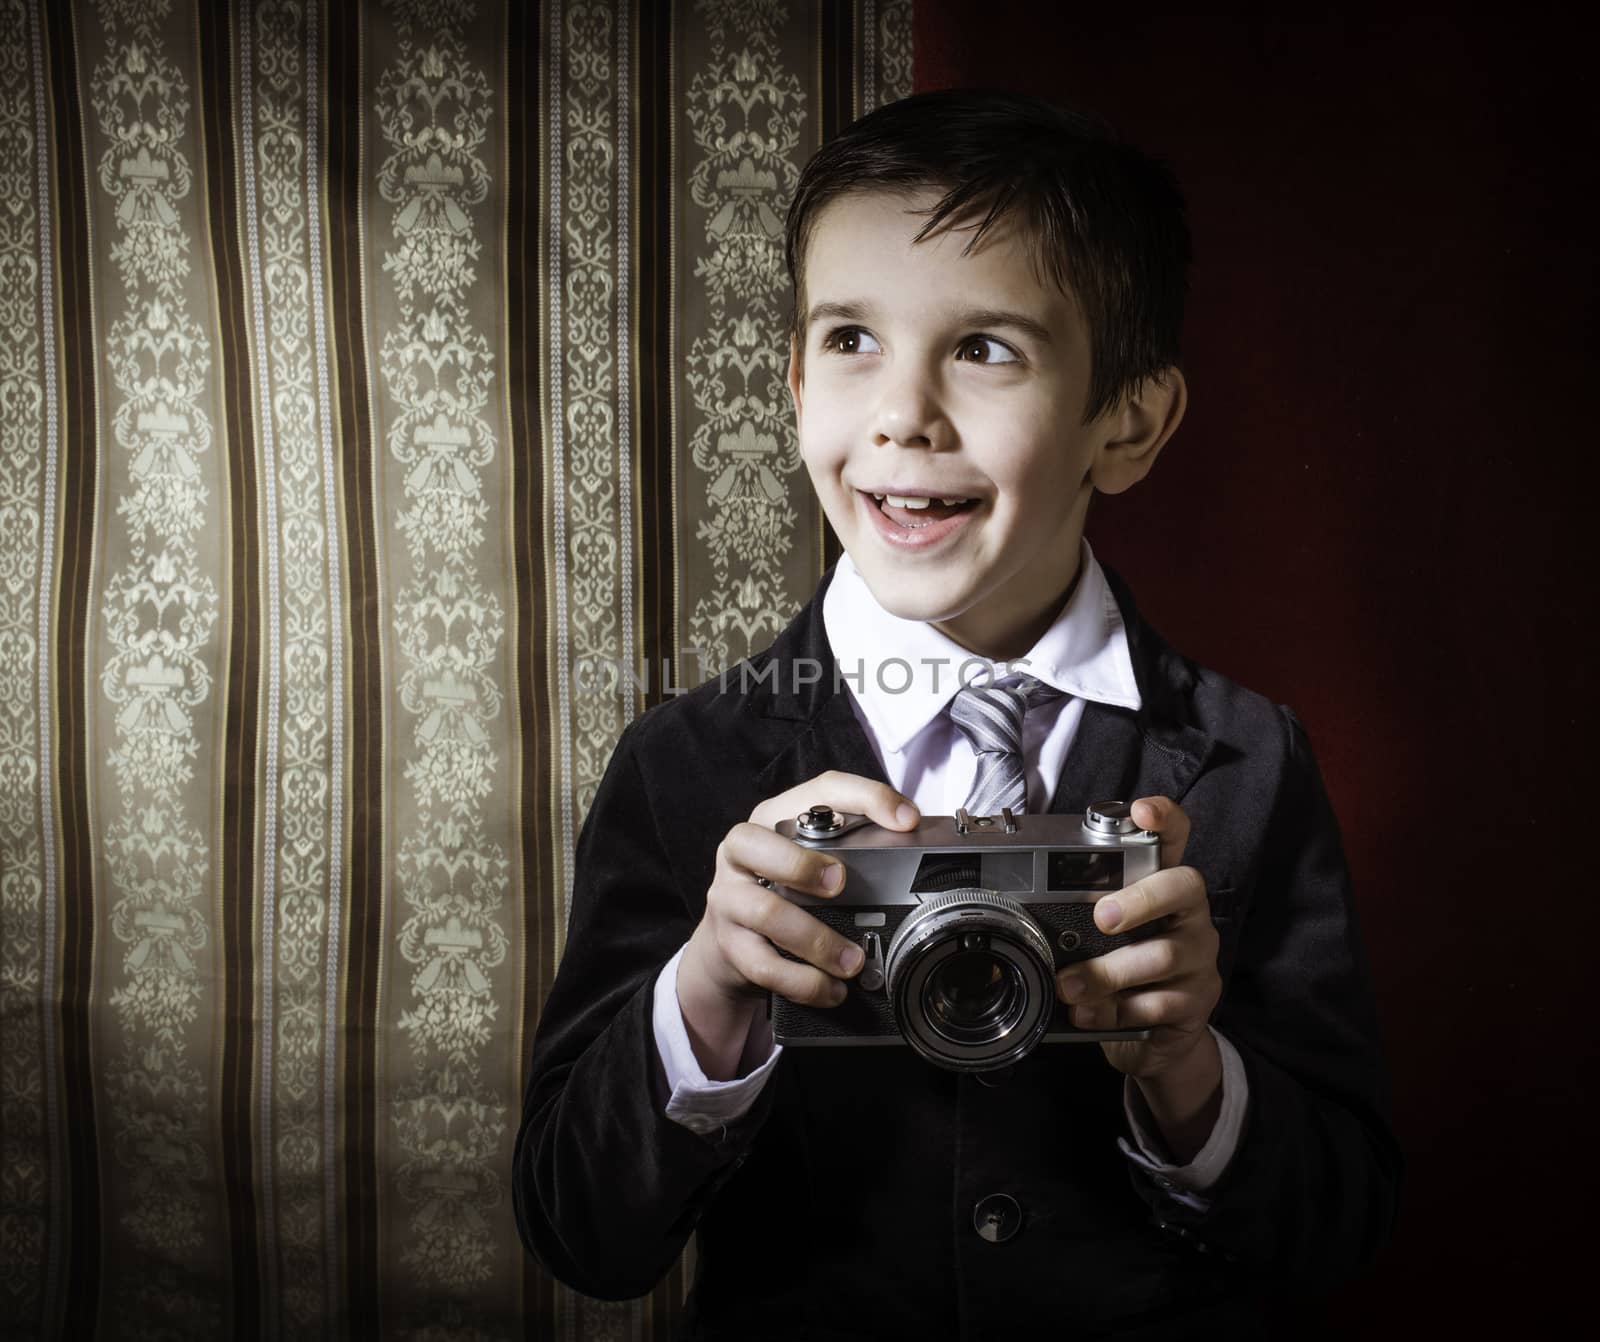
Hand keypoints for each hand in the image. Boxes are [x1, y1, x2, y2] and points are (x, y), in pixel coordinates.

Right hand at [677, 773, 919, 1078]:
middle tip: (841, 883)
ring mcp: (729, 899)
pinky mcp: (729, 945)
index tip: (905, 820)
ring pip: (765, 912)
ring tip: (853, 961)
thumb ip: (853, 846)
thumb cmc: (785, 892)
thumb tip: (917, 844)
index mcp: (773, 819)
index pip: (820, 790)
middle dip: (802, 864)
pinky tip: (832, 989)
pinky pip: (763, 965)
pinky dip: (804, 982)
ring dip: (816, 940)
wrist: (728, 948)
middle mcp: (742, 853)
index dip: (865, 799)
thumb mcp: (812, 858)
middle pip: (756, 843)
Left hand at [1054, 796, 1221, 1082]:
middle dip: (1140, 899)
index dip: (1165, 819)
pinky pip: (1157, 1004)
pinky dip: (1114, 1011)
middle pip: (1183, 887)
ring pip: (1164, 954)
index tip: (1143, 811)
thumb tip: (1019, 902)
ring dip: (1109, 971)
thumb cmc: (1120, 969)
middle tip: (1102, 916)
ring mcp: (1198, 958)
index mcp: (1163, 887)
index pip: (1175, 838)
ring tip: (1070, 985)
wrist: (1156, 1038)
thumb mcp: (1099, 936)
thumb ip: (1076, 913)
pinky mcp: (1196, 1002)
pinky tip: (1087, 1014)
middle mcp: (1189, 915)